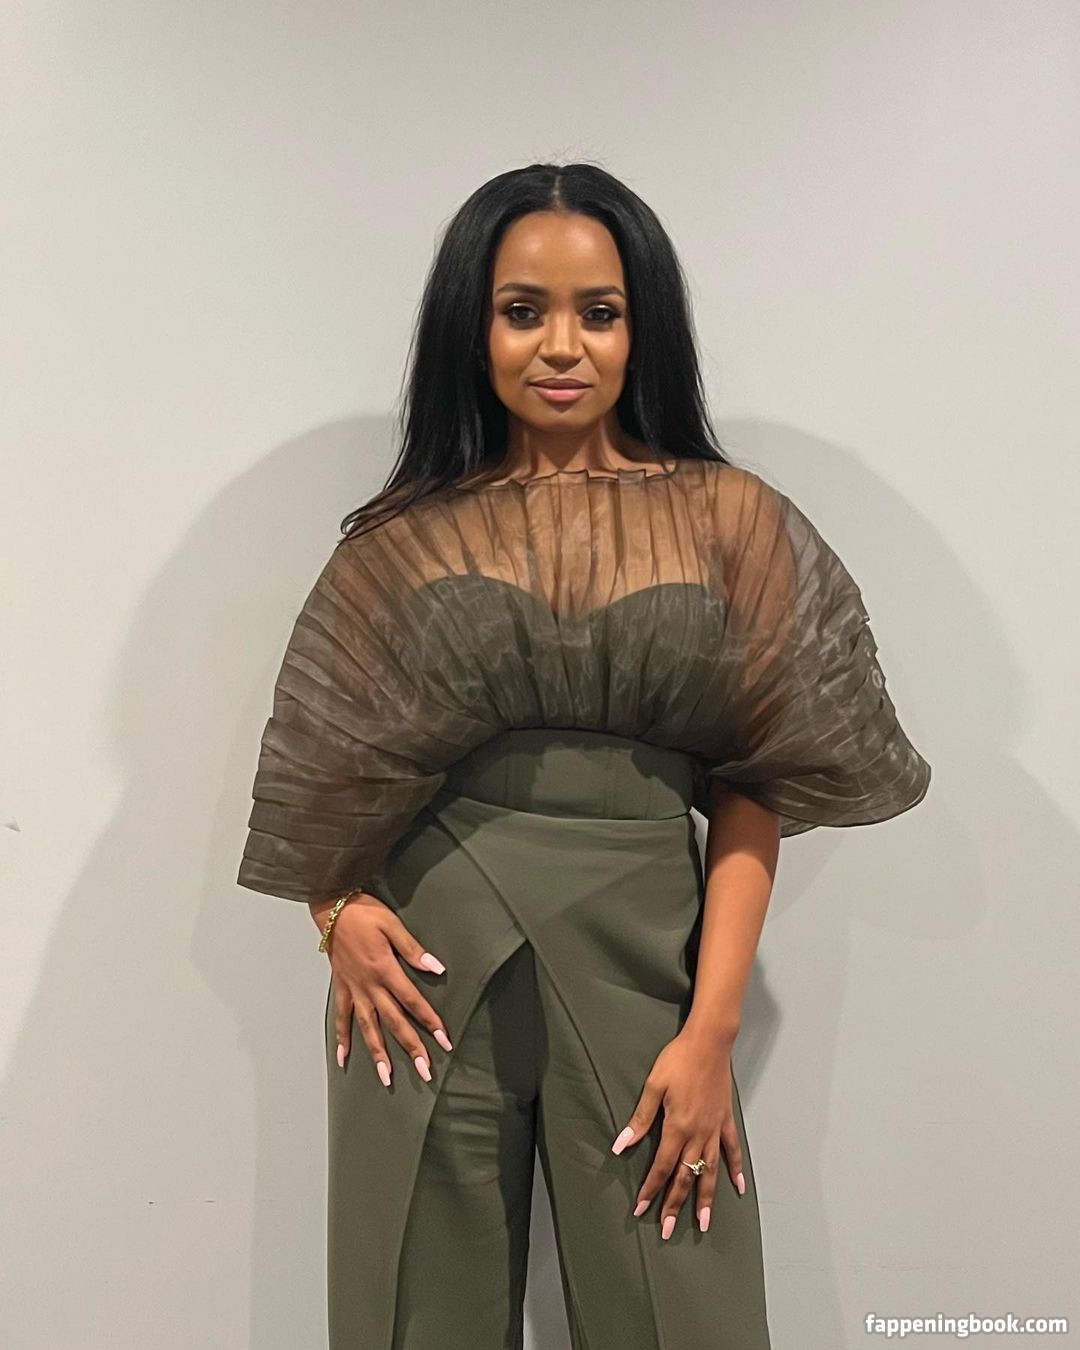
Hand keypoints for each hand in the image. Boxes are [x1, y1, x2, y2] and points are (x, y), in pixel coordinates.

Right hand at [319, 892, 452, 1086]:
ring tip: (386, 1077)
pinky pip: (341, 1017)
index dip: (429, 1021)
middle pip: (393, 1022)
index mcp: (384, 969)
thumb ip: (413, 949)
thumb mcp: (392, 925)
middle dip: (410, 1047)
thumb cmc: (363, 912)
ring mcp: (354, 988)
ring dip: (377, 1053)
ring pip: (367, 1027)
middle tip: (425, 1071)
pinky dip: (342, 1038)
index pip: (412, 1001)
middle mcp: (368, 985)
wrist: (331, 907)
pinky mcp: (342, 987)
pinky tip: (344, 1058)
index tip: (443, 1039)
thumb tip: (436, 967)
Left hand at [609, 1025, 745, 1237]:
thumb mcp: (654, 1086)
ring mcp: (714, 1129)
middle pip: (685, 1176)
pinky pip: (732, 1151)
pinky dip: (735, 1170)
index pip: (661, 1167)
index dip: (650, 1190)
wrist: (709, 1042)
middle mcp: (698, 1134)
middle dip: (675, 1204)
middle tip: (668, 1230)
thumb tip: (621, 1145)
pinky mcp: (726, 1120)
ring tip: (703, 1223)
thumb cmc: (678, 1060)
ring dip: (705, 1199)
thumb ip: (640, 1119)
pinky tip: (738, 1188)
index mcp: (677, 1127)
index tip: (641, 1210)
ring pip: (710, 1171)